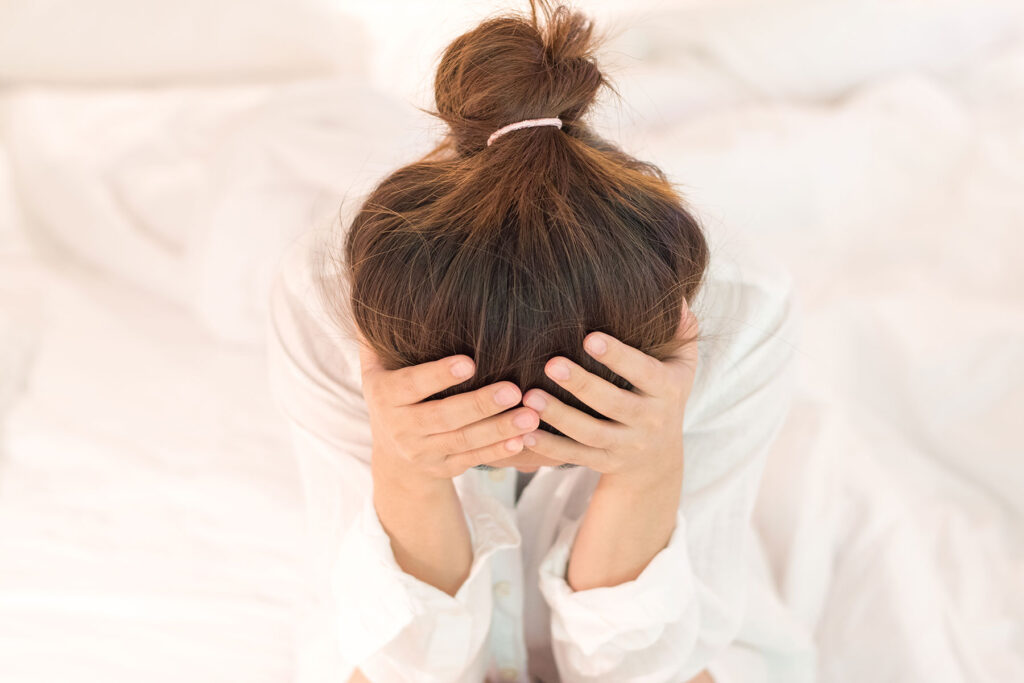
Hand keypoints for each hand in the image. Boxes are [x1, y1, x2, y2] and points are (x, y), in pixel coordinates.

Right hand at [357, 337, 540, 481]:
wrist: (393, 456)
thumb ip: (375, 334)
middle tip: (513, 389)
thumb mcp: (375, 366)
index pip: (412, 385)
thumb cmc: (394, 393)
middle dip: (479, 404)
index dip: (438, 375)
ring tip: (530, 415)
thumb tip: (370, 284)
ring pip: (464, 441)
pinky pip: (473, 459)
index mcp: (386, 395)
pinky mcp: (444, 468)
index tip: (470, 362)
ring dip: (498, 429)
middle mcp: (402, 427)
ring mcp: (424, 451)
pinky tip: (524, 439)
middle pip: (443, 417)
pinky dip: (499, 451)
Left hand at [520, 302, 699, 485]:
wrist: (660, 458)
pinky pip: (576, 456)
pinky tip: (526, 433)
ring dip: (559, 416)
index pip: (643, 371)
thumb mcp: (683, 363)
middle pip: (613, 403)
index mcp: (666, 389)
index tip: (588, 337)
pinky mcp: (605, 462)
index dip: (617, 356)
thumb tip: (677, 297)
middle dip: (581, 384)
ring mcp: (626, 445)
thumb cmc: (664, 393)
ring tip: (530, 397)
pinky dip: (550, 447)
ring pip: (590, 433)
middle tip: (551, 364)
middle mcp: (649, 419)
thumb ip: (683, 329)